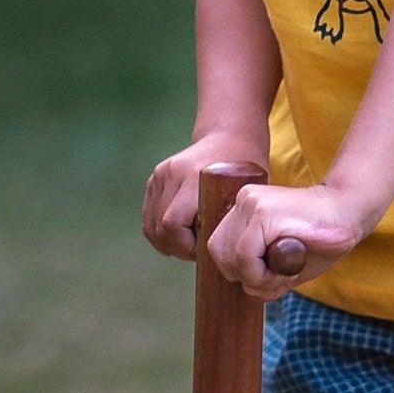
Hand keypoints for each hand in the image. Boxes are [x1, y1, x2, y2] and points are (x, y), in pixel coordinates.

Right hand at [142, 134, 265, 259]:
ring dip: (167, 241)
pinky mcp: (154, 178)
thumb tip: (219, 255)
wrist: (228, 137)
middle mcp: (172, 173)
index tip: (204, 251)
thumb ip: (229, 220)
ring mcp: (160, 174)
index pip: (173, 224)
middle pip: (160, 227)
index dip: (185, 246)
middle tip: (197, 252)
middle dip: (177, 247)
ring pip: (151, 224)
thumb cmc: (243, 168)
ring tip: (188, 244)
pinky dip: (158, 231)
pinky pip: (149, 215)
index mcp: (194, 177)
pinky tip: (176, 237)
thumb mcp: (244, 194)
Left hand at [207, 181, 368, 300]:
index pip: (220, 247)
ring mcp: (252, 204)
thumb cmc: (322, 238)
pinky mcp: (264, 213)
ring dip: (256, 277)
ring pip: (231, 257)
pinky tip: (287, 269)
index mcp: (245, 207)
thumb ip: (264, 272)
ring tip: (285, 271)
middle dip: (245, 276)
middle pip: (219, 253)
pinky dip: (262, 274)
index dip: (240, 270)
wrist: (350, 212)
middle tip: (278, 275)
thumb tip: (248, 288)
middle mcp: (244, 201)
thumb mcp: (287, 261)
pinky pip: (245, 256)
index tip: (269, 273)